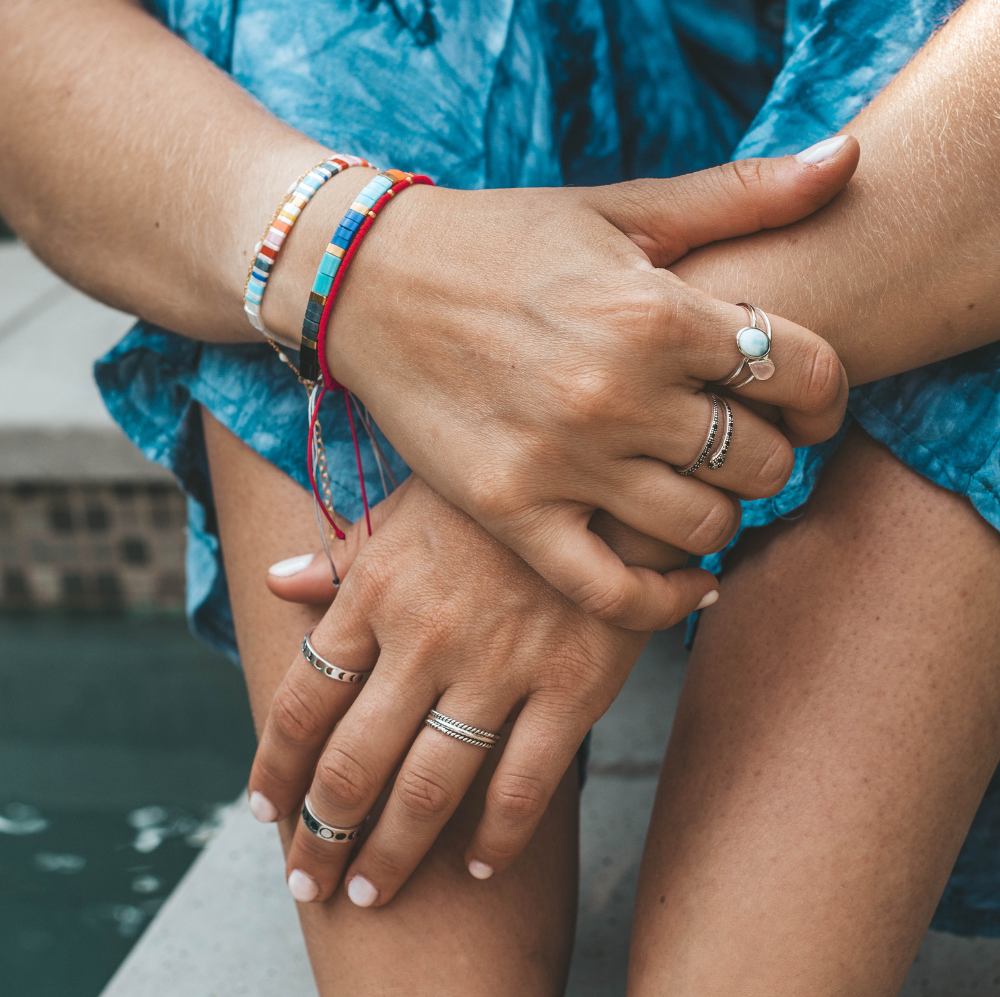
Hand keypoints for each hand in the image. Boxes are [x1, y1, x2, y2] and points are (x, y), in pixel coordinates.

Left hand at [249, 477, 698, 905]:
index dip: (276, 768)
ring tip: (369, 894)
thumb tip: (277, 583)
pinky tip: (479, 866)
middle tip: (309, 883)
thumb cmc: (495, 495)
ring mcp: (501, 666)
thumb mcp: (409, 506)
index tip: (266, 812)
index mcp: (378, 591)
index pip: (303, 700)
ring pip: (429, 787)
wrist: (603, 477)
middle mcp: (427, 637)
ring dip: (391, 854)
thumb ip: (344, 557)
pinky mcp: (572, 686)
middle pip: (354, 762)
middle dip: (321, 836)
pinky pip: (525, 784)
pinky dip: (499, 838)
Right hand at [325, 143, 858, 628]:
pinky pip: (613, 591)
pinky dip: (665, 602)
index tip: (804, 401)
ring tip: (700, 490)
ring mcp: (561, 460)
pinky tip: (686, 584)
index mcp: (654, 310)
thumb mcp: (617, 207)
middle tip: (742, 441)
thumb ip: (737, 194)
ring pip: (703, 528)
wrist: (370, 284)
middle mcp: (615, 391)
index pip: (802, 372)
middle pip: (761, 460)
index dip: (825, 394)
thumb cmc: (501, 241)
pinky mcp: (511, 510)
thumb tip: (847, 157)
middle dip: (771, 453)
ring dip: (723, 517)